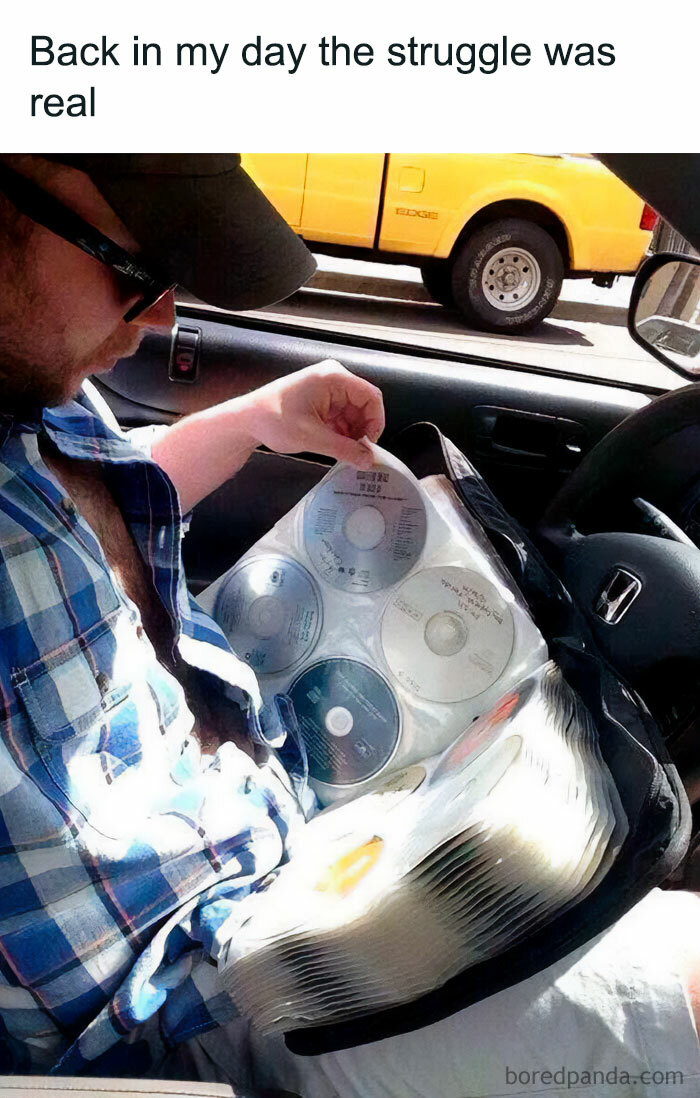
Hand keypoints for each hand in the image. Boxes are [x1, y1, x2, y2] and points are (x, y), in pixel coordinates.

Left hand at [240, 361, 384, 468]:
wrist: (247, 419)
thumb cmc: (272, 418)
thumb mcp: (311, 437)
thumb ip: (344, 449)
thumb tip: (367, 460)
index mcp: (333, 378)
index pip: (371, 396)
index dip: (375, 422)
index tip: (369, 444)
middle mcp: (333, 379)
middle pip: (364, 406)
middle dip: (362, 430)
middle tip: (356, 453)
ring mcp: (327, 389)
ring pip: (354, 414)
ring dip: (351, 434)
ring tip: (342, 451)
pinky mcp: (321, 401)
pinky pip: (342, 416)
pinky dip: (341, 432)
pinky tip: (334, 446)